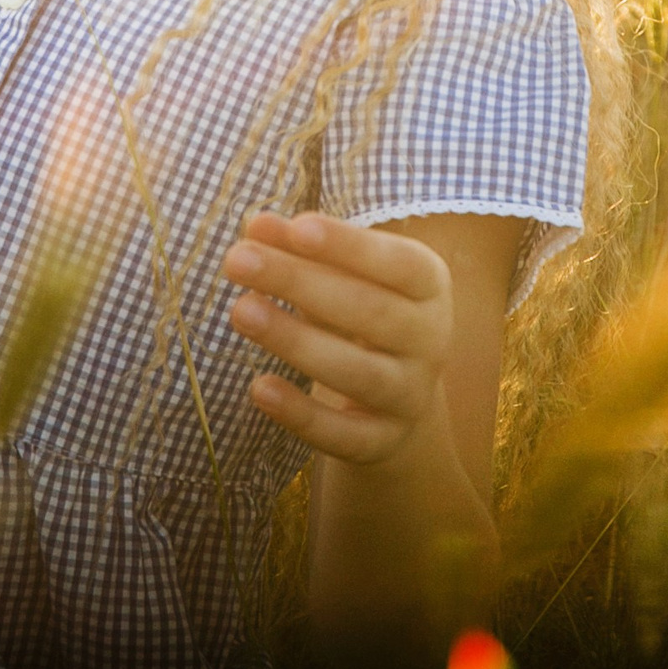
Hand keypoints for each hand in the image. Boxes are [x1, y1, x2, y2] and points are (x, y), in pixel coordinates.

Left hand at [220, 210, 453, 465]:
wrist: (394, 402)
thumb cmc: (359, 316)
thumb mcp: (342, 276)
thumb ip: (301, 249)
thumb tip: (256, 226)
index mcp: (428, 287)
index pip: (398, 263)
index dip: (350, 246)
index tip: (297, 227)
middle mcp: (430, 341)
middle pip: (370, 311)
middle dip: (300, 282)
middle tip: (237, 259)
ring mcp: (409, 396)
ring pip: (358, 372)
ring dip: (296, 341)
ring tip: (241, 311)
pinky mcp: (382, 442)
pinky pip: (344, 434)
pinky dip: (301, 415)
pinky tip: (260, 388)